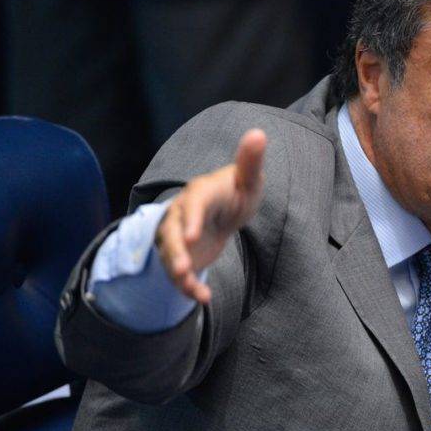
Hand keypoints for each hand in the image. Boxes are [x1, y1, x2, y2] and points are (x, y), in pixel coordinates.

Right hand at [154, 129, 266, 304]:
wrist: (222, 210)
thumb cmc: (236, 191)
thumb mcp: (248, 179)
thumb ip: (250, 161)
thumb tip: (258, 133)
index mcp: (200, 193)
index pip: (193, 203)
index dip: (191, 219)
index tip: (192, 236)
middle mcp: (182, 214)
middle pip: (172, 233)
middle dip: (176, 252)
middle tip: (183, 270)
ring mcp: (178, 236)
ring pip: (171, 255)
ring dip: (178, 273)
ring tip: (192, 289)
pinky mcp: (182, 255)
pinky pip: (179, 273)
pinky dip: (189, 286)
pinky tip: (204, 297)